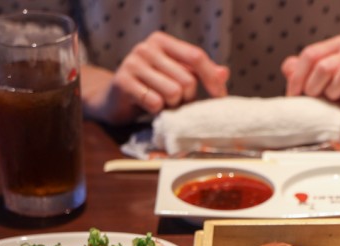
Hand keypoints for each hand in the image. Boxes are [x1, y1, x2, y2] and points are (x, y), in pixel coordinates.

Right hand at [82, 32, 229, 124]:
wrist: (114, 100)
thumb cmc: (151, 88)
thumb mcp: (176, 76)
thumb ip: (200, 73)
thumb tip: (224, 73)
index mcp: (162, 41)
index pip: (196, 56)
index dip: (212, 79)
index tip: (221, 97)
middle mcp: (146, 48)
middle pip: (187, 80)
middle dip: (187, 98)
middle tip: (175, 102)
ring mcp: (132, 63)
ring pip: (173, 92)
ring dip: (172, 105)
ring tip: (161, 103)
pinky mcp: (123, 82)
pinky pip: (154, 102)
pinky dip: (156, 110)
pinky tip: (147, 107)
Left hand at [281, 35, 339, 116]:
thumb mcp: (319, 81)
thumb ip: (300, 72)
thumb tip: (288, 68)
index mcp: (336, 46)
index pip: (310, 55)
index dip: (298, 78)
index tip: (294, 96)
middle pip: (324, 66)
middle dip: (315, 88)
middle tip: (316, 100)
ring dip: (334, 93)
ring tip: (334, 101)